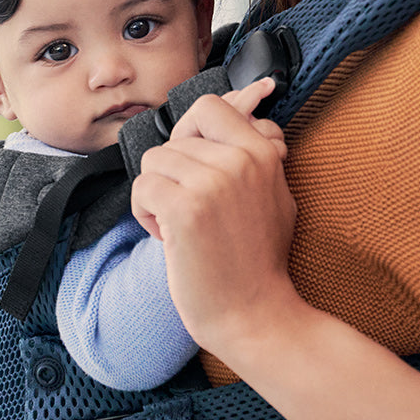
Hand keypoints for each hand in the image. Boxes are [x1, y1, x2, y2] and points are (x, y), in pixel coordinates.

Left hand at [131, 76, 298, 351]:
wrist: (256, 314)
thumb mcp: (276, 192)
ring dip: (158, 194)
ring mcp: (212, 182)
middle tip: (185, 201)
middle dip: (172, 168)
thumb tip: (251, 107)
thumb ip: (262, 149)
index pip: (210, 106)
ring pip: (155, 161)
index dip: (190, 129)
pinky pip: (143, 187)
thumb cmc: (260, 258)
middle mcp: (239, 159)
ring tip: (181, 225)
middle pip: (175, 137)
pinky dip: (145, 213)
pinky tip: (169, 236)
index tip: (191, 157)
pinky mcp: (185, 209)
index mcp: (262, 151)